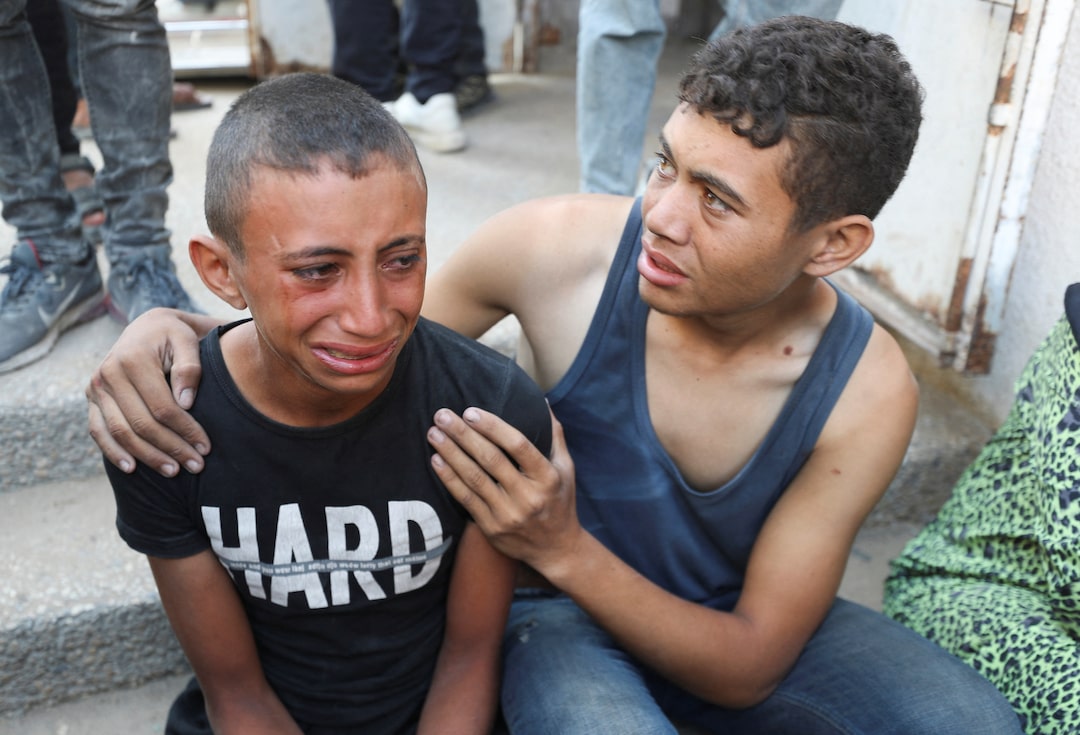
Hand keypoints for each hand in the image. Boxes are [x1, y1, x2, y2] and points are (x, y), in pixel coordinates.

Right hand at [87, 308, 213, 476]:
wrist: (146, 328)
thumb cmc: (173, 337)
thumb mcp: (187, 341)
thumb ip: (190, 368)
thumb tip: (185, 404)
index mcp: (133, 359)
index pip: (162, 406)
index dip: (185, 430)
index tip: (206, 446)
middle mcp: (108, 373)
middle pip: (141, 423)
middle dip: (171, 448)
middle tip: (196, 465)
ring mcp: (96, 388)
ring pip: (120, 432)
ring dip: (147, 456)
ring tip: (173, 471)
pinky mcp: (92, 399)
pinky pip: (98, 431)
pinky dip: (113, 452)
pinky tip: (132, 468)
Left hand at [427, 406, 582, 576]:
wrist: (556, 550)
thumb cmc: (560, 501)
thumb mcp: (566, 468)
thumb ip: (555, 435)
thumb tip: (541, 402)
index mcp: (547, 477)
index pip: (518, 445)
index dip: (493, 427)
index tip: (470, 412)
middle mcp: (527, 496)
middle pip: (490, 460)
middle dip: (463, 435)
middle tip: (442, 415)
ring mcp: (508, 514)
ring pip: (473, 478)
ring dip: (450, 453)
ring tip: (434, 434)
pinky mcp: (491, 528)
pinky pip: (465, 499)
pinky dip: (449, 478)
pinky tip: (436, 461)